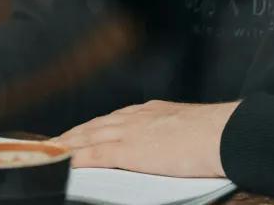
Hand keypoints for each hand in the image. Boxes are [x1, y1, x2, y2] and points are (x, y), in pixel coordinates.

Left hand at [52, 100, 239, 177]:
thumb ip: (169, 136)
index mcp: (148, 112)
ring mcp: (129, 133)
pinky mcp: (128, 151)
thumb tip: (167, 148)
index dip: (92, 127)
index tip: (80, 131)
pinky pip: (94, 154)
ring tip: (51, 151)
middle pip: (93, 126)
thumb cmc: (214, 134)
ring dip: (67, 144)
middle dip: (74, 134)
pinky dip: (77, 158)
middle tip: (55, 141)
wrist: (222, 133)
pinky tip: (64, 162)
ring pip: (87, 137)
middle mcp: (133, 118)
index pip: (111, 119)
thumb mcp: (184, 127)